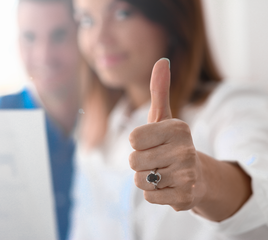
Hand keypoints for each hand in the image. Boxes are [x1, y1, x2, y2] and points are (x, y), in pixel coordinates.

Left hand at [128, 58, 205, 210]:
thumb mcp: (164, 117)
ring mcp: (186, 175)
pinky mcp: (184, 198)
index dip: (138, 143)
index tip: (153, 143)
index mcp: (178, 128)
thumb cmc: (171, 144)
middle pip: (133, 161)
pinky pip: (148, 196)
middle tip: (158, 160)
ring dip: (146, 178)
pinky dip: (154, 193)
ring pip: (140, 179)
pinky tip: (168, 186)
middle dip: (140, 162)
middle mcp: (186, 150)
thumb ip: (159, 90)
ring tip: (163, 173)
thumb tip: (162, 60)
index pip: (133, 138)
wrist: (197, 176)